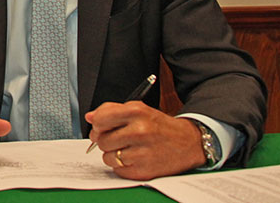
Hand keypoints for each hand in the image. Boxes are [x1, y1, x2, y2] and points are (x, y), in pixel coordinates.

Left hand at [85, 101, 204, 179]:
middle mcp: (140, 131)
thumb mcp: (139, 109)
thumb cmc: (159, 126)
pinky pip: (117, 170)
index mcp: (136, 111)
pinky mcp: (144, 170)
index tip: (102, 127)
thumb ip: (112, 110)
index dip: (97, 125)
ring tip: (128, 148)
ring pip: (107, 157)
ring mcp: (142, 152)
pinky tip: (135, 158)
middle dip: (106, 140)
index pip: (100, 119)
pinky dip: (122, 166)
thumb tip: (90, 117)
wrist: (189, 142)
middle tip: (118, 139)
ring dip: (113, 154)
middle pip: (102, 140)